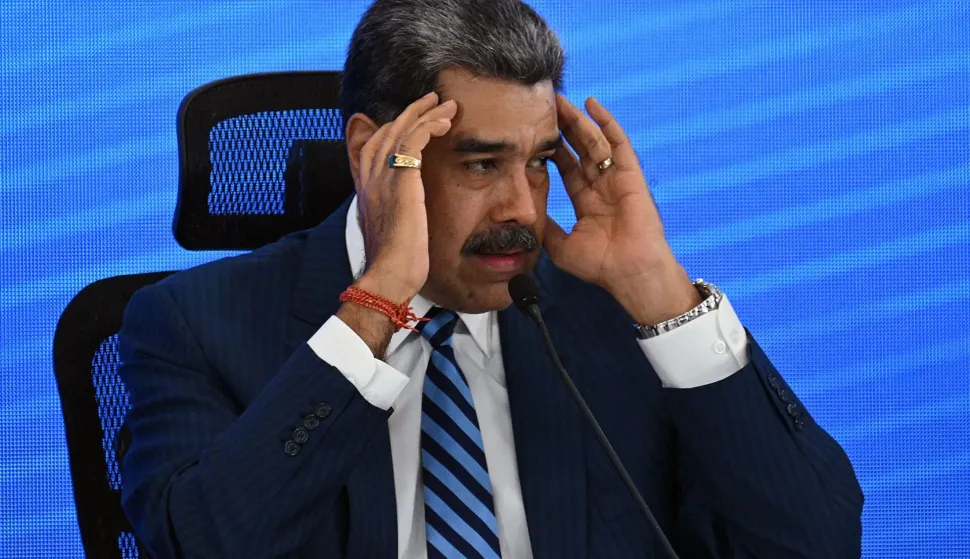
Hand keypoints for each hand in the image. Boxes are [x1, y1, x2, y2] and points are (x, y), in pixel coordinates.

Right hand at [354, 92, 456, 301]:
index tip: (415, 121)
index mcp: (367, 190)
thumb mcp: (392, 232)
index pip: (376, 146)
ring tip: (446, 105)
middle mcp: (371, 178)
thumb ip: (397, 214)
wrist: (388, 275)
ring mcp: (384, 177)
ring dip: (425, 114)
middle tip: (433, 101)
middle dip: (412, 113)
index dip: (395, 129)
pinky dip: (429, 126)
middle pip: (388, 131)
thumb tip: (408, 214)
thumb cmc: (395, 264)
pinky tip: (445, 123)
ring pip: (402, 130)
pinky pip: (414, 140)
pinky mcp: (402, 179)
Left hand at [544, 94, 699, 324]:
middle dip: (563, 129)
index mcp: (587, 202)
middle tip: (545, 108)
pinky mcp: (630, 175)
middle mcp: (602, 187)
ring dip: (578, 121)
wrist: (629, 273)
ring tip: (560, 101)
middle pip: (579, 150)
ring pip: (595, 142)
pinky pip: (618, 142)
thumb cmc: (601, 266)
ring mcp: (617, 179)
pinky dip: (606, 122)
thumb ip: (547, 228)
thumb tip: (527, 216)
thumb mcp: (562, 246)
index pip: (567, 169)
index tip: (535, 135)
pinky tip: (591, 105)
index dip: (552, 151)